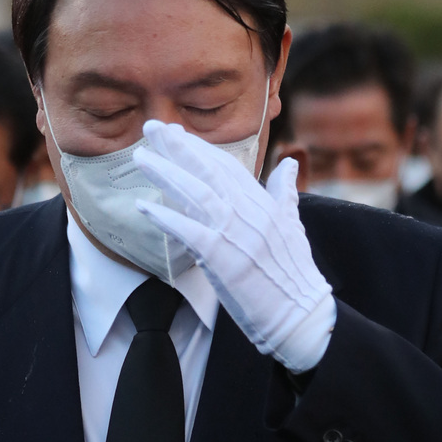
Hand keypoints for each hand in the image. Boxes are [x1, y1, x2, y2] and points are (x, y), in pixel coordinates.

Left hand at [134, 121, 335, 372]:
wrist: (301, 314)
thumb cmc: (295, 272)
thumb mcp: (292, 223)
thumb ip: (285, 190)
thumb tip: (288, 164)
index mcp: (261, 201)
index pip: (225, 165)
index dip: (198, 147)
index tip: (175, 133)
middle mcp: (247, 211)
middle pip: (207, 169)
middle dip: (177, 146)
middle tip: (151, 127)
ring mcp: (234, 232)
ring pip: (195, 192)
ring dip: (165, 172)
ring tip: (140, 157)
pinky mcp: (222, 257)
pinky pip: (188, 231)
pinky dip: (165, 217)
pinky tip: (143, 206)